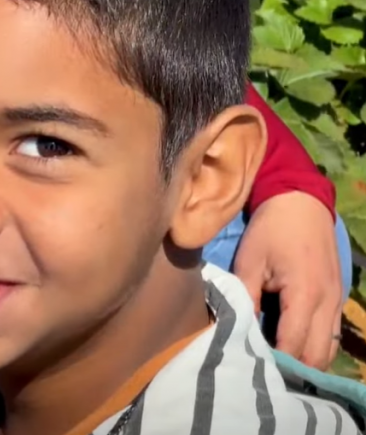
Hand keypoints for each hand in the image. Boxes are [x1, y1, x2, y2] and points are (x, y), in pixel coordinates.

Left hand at [233, 191, 342, 369]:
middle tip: (265, 375)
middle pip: (318, 355)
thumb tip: (239, 331)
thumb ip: (246, 298)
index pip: (293, 344)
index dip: (275, 363)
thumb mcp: (249, 262)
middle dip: (294, 370)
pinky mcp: (337, 297)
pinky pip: (331, 333)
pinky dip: (315, 345)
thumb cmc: (270, 230)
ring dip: (307, 361)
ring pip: (328, 347)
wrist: (300, 202)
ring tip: (278, 367)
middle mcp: (328, 302)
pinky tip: (294, 349)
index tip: (254, 371)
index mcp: (306, 294)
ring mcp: (337, 301)